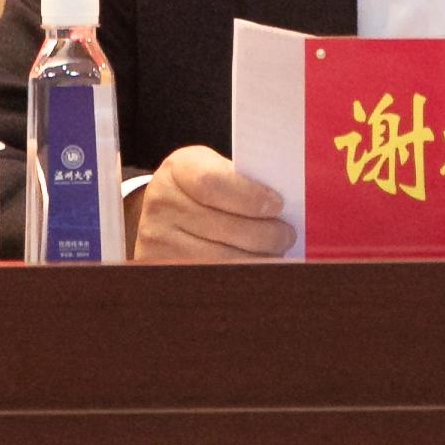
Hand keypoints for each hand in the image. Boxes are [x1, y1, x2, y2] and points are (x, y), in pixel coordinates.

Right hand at [130, 145, 295, 261]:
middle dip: (265, 234)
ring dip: (257, 258)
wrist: (164, 209)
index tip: (278, 205)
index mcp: (178, 169)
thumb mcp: (214, 168)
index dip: (249, 197)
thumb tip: (280, 206)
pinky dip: (239, 274)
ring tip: (277, 252)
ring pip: (219, 258)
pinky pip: (209, 276)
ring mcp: (157, 239)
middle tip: (287, 235)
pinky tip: (257, 267)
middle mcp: (161, 203)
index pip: (212, 183)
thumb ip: (241, 181)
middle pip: (222, 226)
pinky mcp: (161, 267)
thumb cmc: (202, 187)